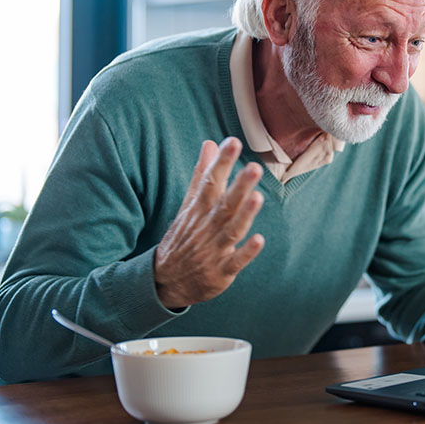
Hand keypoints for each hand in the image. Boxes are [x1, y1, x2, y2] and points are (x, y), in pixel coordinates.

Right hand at [154, 138, 265, 308]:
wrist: (165, 281)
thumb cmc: (184, 237)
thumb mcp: (189, 205)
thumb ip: (202, 175)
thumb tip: (209, 143)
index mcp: (199, 209)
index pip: (210, 182)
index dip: (222, 163)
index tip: (232, 142)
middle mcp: (206, 227)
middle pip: (224, 205)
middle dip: (239, 187)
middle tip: (254, 168)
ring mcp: (213, 250)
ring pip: (231, 231)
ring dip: (244, 215)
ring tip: (257, 198)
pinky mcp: (220, 272)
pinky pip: (235, 262)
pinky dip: (246, 252)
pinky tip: (259, 240)